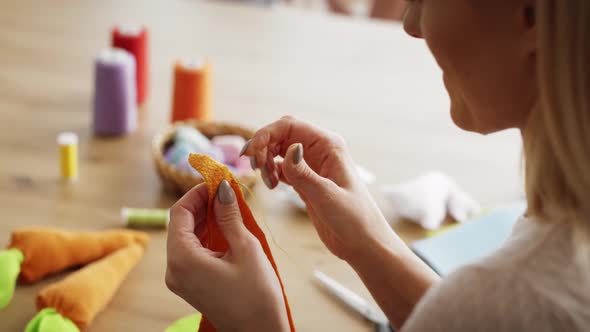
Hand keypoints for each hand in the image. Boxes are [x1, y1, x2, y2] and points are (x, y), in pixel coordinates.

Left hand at [166, 181, 288, 331]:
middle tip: (225, 191)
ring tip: (230, 207)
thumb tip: (222, 187)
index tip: (217, 181)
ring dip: (205, 220)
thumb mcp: (245, 248)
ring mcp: (180, 279)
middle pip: (180, 225)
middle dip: (201, 205)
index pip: (179, 213)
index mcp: (182, 259)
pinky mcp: (191, 284)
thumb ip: (229, 215)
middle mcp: (174, 269)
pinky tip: (226, 228)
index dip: (196, 193)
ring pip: (186, 238)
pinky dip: (207, 236)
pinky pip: (193, 252)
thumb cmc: (256, 295)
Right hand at [241, 116, 395, 261]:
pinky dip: (271, 173)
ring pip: (279, 150)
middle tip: (255, 168)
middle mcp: (320, 150)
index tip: (250, 154)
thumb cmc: (354, 220)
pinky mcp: (306, 180)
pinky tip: (272, 186)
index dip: (265, 134)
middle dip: (263, 146)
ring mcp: (312, 165)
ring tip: (268, 182)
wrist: (363, 243)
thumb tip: (290, 148)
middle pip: (281, 134)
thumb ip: (304, 174)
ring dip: (265, 160)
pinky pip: (281, 167)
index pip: (289, 125)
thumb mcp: (327, 197)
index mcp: (328, 145)